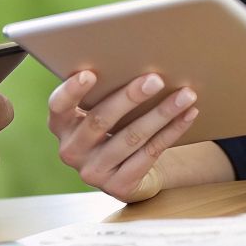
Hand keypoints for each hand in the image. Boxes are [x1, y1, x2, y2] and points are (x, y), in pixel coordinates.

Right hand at [47, 70, 197, 201]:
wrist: (124, 172)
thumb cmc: (111, 126)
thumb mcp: (97, 110)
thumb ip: (101, 92)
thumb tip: (134, 58)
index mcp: (61, 125)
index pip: (58, 106)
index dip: (72, 91)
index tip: (90, 73)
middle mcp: (71, 150)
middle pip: (101, 120)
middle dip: (131, 97)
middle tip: (156, 80)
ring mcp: (92, 172)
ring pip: (131, 137)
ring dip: (161, 114)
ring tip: (185, 95)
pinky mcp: (117, 186)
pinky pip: (149, 153)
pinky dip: (172, 131)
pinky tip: (187, 115)